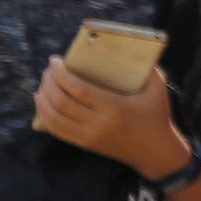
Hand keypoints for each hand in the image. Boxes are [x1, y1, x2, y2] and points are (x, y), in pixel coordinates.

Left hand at [33, 60, 189, 179]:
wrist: (155, 152)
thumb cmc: (157, 116)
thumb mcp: (158, 90)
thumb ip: (149, 69)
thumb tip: (134, 49)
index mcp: (115, 107)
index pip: (78, 90)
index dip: (61, 74)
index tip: (55, 61)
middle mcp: (99, 124)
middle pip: (62, 102)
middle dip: (49, 83)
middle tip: (49, 70)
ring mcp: (90, 136)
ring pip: (54, 118)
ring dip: (43, 99)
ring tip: (43, 85)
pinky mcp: (85, 144)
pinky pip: (57, 131)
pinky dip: (44, 116)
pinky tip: (42, 103)